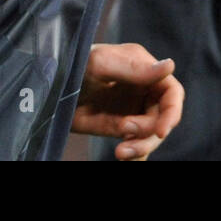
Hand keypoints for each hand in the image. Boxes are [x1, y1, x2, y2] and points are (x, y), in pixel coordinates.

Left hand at [72, 43, 183, 160]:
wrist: (48, 87)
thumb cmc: (74, 64)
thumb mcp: (101, 63)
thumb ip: (135, 68)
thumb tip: (170, 65)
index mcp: (144, 68)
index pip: (172, 92)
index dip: (172, 112)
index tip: (161, 130)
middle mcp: (142, 90)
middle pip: (163, 118)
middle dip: (149, 133)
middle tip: (125, 134)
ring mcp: (132, 110)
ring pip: (151, 135)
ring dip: (141, 146)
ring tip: (120, 152)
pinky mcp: (119, 127)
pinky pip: (137, 145)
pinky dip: (136, 155)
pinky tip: (124, 156)